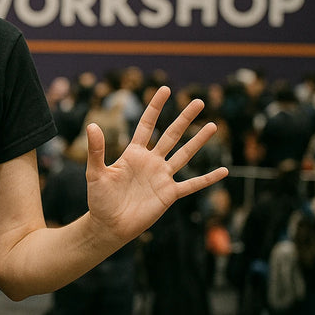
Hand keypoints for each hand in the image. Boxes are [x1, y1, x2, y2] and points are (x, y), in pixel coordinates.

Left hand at [84, 86, 227, 243]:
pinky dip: (207, 179)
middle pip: (171, 135)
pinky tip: (223, 171)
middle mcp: (151, 161)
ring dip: (198, 140)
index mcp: (133, 153)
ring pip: (184, 154)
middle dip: (185, 118)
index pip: (147, 124)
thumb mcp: (95, 172)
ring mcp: (162, 177)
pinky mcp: (169, 194)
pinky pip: (192, 184)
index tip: (165, 89)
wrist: (108, 225)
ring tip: (212, 125)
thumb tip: (91, 124)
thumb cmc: (99, 199)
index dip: (155, 107)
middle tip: (199, 101)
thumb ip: (96, 150)